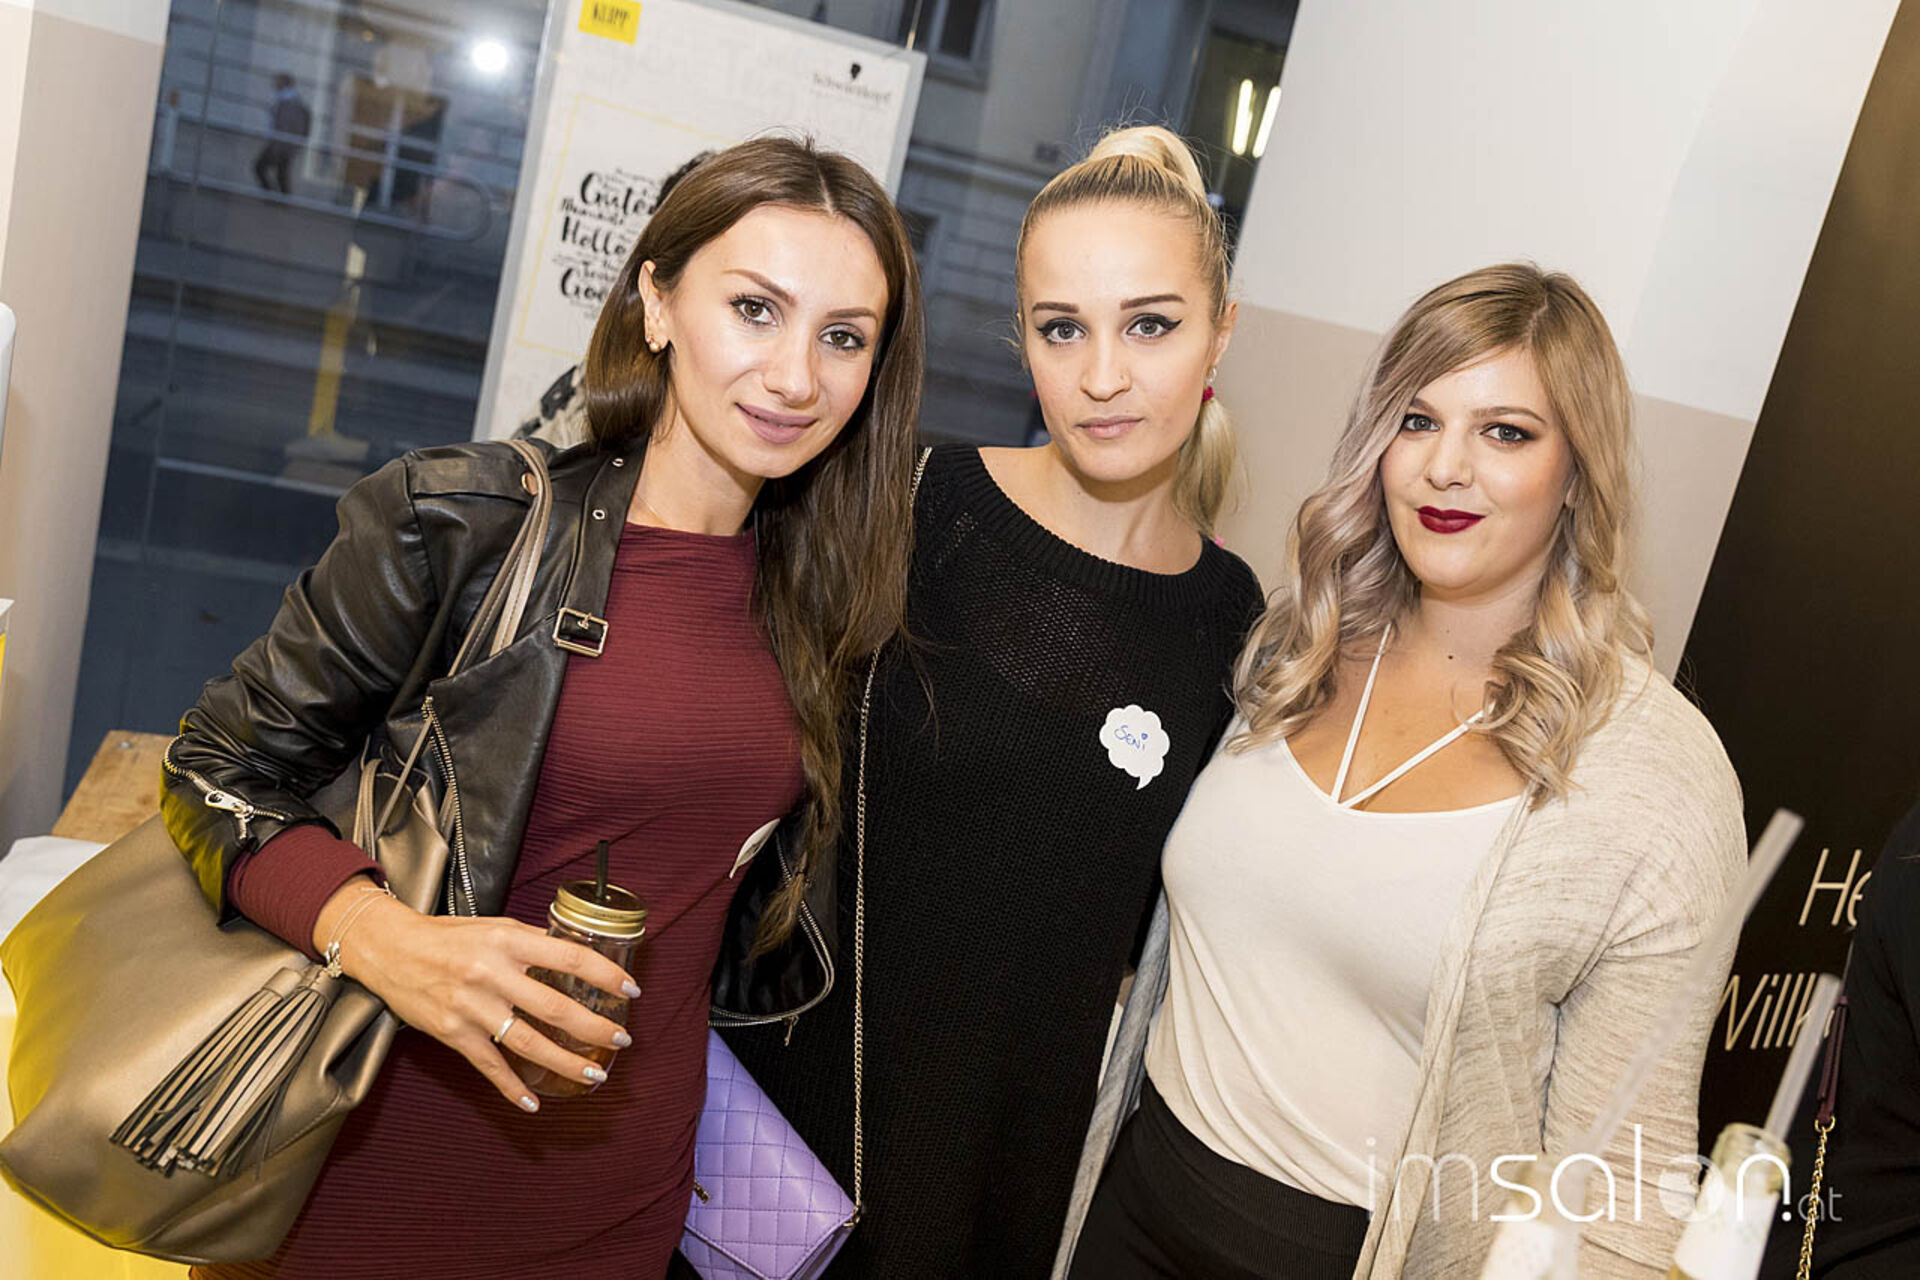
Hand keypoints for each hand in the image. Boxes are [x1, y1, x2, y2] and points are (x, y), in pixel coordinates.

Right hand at [314, 879, 638, 1110]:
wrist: (392, 950)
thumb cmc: (450, 937)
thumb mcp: (497, 927)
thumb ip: (535, 942)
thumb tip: (578, 955)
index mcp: (509, 941)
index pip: (571, 957)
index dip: (605, 975)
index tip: (630, 990)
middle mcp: (493, 974)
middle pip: (555, 1006)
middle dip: (594, 1027)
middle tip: (621, 1039)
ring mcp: (472, 1007)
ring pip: (529, 1042)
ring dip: (565, 1062)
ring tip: (595, 1074)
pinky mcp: (453, 1033)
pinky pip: (489, 1066)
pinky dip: (511, 1088)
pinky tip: (533, 1103)